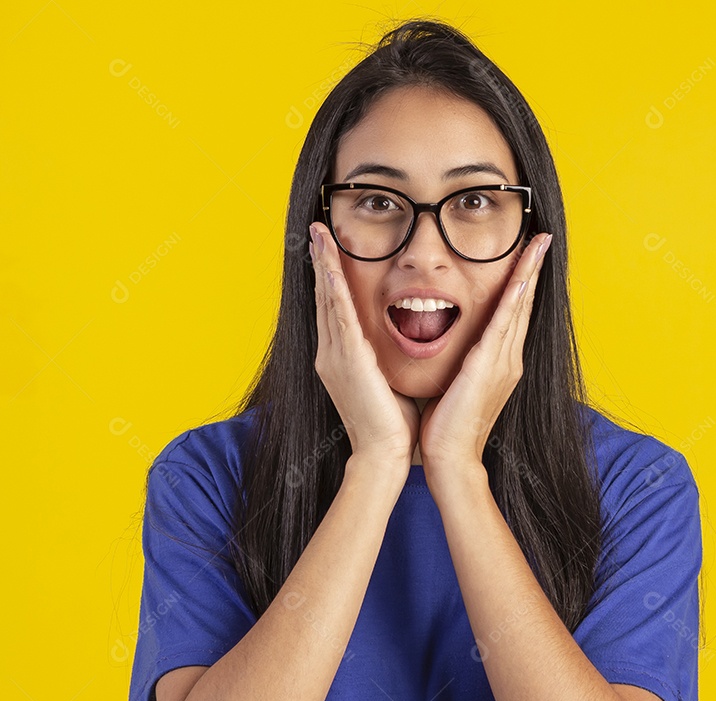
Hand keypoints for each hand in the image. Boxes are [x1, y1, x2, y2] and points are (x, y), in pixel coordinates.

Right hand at [308, 221, 419, 469]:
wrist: (383, 455)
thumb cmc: (391, 424)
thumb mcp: (385, 381)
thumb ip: (383, 359)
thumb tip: (398, 343)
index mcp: (340, 358)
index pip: (334, 309)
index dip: (329, 278)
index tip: (328, 251)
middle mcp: (331, 353)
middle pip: (324, 297)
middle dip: (320, 262)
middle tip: (316, 230)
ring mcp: (335, 355)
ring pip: (328, 299)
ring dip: (322, 264)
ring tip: (319, 235)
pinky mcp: (347, 359)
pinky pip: (339, 314)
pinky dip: (332, 287)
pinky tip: (329, 265)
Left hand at [419, 232, 552, 493]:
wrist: (450, 460)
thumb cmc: (447, 427)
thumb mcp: (457, 385)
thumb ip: (462, 362)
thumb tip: (454, 347)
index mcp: (500, 362)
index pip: (513, 313)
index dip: (522, 282)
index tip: (528, 255)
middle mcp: (508, 359)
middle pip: (523, 304)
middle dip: (532, 269)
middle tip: (541, 237)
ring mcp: (503, 363)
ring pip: (518, 308)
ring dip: (528, 274)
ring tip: (537, 245)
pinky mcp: (489, 367)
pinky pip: (504, 325)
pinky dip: (514, 298)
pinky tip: (521, 277)